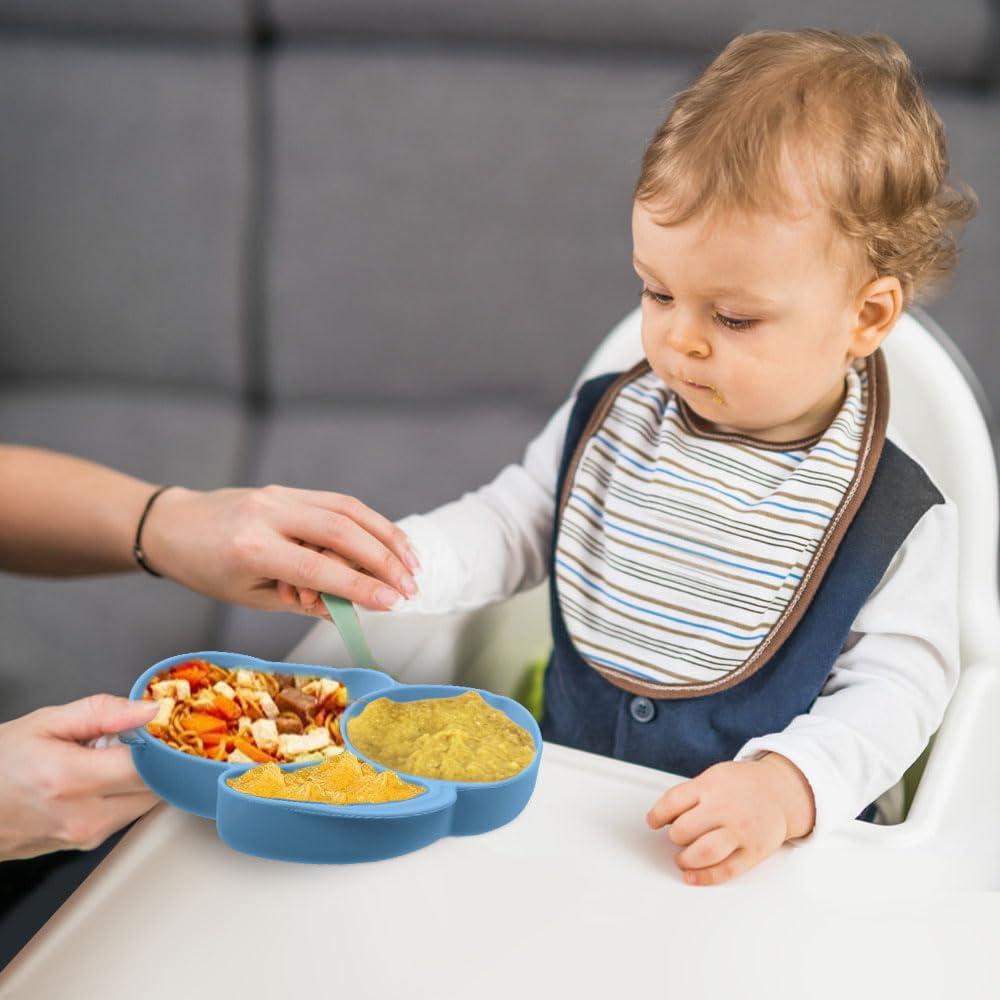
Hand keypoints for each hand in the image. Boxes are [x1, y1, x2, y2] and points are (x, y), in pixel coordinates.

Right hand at [0, 695, 159, 859]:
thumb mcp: (45, 722)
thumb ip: (103, 712)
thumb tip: (149, 709)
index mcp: (71, 780)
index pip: (149, 765)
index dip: (164, 742)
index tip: (163, 726)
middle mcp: (83, 816)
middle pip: (156, 787)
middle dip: (156, 759)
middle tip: (133, 738)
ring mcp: (86, 836)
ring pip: (146, 802)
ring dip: (142, 777)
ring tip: (109, 758)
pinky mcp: (86, 844)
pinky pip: (128, 814)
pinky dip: (127, 793)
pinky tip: (103, 777)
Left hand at [141, 485, 419, 613]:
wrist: (174, 525)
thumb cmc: (208, 569)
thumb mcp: (251, 596)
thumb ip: (302, 600)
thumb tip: (351, 608)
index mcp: (252, 547)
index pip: (317, 568)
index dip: (360, 586)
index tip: (393, 604)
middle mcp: (269, 513)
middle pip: (341, 531)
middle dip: (384, 560)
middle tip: (412, 587)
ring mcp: (281, 494)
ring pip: (348, 509)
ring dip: (386, 536)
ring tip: (413, 564)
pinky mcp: (290, 488)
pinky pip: (339, 502)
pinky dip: (371, 522)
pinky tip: (390, 541)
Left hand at [646, 753, 815, 885]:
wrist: (780, 791)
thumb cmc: (741, 785)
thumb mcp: (713, 777)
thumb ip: (689, 795)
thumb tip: (662, 818)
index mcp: (710, 786)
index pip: (673, 802)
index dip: (657, 815)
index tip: (653, 822)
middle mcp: (725, 808)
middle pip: (685, 829)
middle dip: (675, 837)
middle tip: (677, 838)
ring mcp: (740, 830)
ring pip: (704, 852)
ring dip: (685, 860)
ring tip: (682, 859)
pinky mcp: (753, 851)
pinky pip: (726, 870)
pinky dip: (704, 877)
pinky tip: (692, 877)